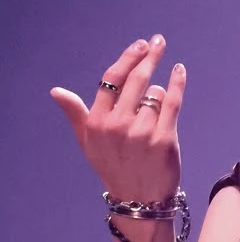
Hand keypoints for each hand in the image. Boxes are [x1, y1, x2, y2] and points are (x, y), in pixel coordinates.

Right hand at [50, 34, 184, 202]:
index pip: (112, 80)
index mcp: (98, 122)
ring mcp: (142, 133)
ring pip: (155, 95)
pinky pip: (172, 103)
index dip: (127, 59)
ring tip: (156, 110)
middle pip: (136, 80)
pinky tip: (179, 71)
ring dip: (158, 94)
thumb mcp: (89, 143)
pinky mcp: (164, 140)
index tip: (139, 46)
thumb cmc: (113, 167)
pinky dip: (177, 84)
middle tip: (157, 42)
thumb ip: (76, 114)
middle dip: (148, 56)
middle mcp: (118, 126)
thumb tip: (57, 92)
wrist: (140, 200)